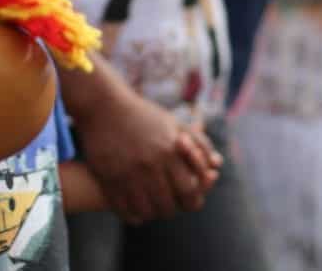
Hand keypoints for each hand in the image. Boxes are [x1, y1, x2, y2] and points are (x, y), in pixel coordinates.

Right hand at [79, 92, 221, 223]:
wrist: (105, 107)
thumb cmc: (144, 115)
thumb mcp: (175, 123)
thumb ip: (200, 144)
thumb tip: (216, 166)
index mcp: (170, 151)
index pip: (190, 192)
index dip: (193, 200)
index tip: (188, 198)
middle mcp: (151, 164)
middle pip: (169, 206)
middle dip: (173, 208)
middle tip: (169, 203)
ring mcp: (128, 174)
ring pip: (147, 212)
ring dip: (152, 212)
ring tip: (152, 205)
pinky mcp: (109, 180)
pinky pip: (125, 211)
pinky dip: (133, 215)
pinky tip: (135, 208)